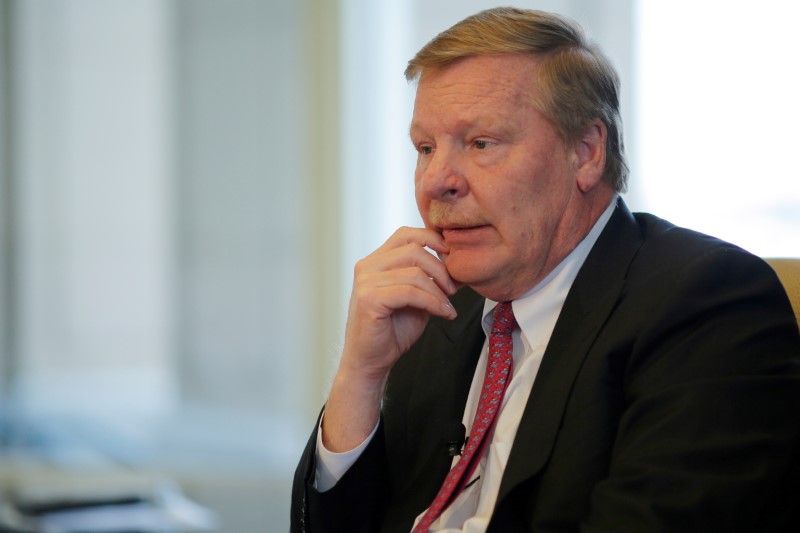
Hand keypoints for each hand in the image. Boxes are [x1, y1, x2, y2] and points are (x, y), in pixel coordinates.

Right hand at [322, 227, 459, 450]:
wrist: (370, 361)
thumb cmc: (392, 331)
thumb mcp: (416, 298)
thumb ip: (429, 279)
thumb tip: (459, 264)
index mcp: (376, 261)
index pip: (406, 234)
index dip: (433, 239)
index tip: (453, 258)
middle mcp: (367, 266)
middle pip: (414, 249)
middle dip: (441, 268)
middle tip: (454, 290)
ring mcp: (366, 281)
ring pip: (415, 272)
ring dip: (439, 290)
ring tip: (448, 306)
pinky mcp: (370, 299)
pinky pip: (411, 292)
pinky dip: (433, 302)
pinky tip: (443, 313)